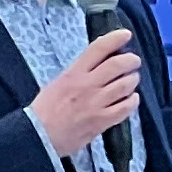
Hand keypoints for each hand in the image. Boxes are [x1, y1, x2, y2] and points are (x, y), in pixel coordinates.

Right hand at [30, 29, 139, 159]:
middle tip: (133, 62)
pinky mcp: (102, 121)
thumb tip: (101, 62)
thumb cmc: (46, 110)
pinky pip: (126, 107)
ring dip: (133, 80)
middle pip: (118, 65)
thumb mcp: (58, 82)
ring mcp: (96, 103)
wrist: (38, 136)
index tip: (126, 35)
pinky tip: (131, 99)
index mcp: (73, 73)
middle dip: (131, 60)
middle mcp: (87, 85)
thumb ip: (80, 72)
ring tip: (131, 80)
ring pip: (126, 85)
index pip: (98, 49)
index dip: (115, 39)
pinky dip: (132, 101)